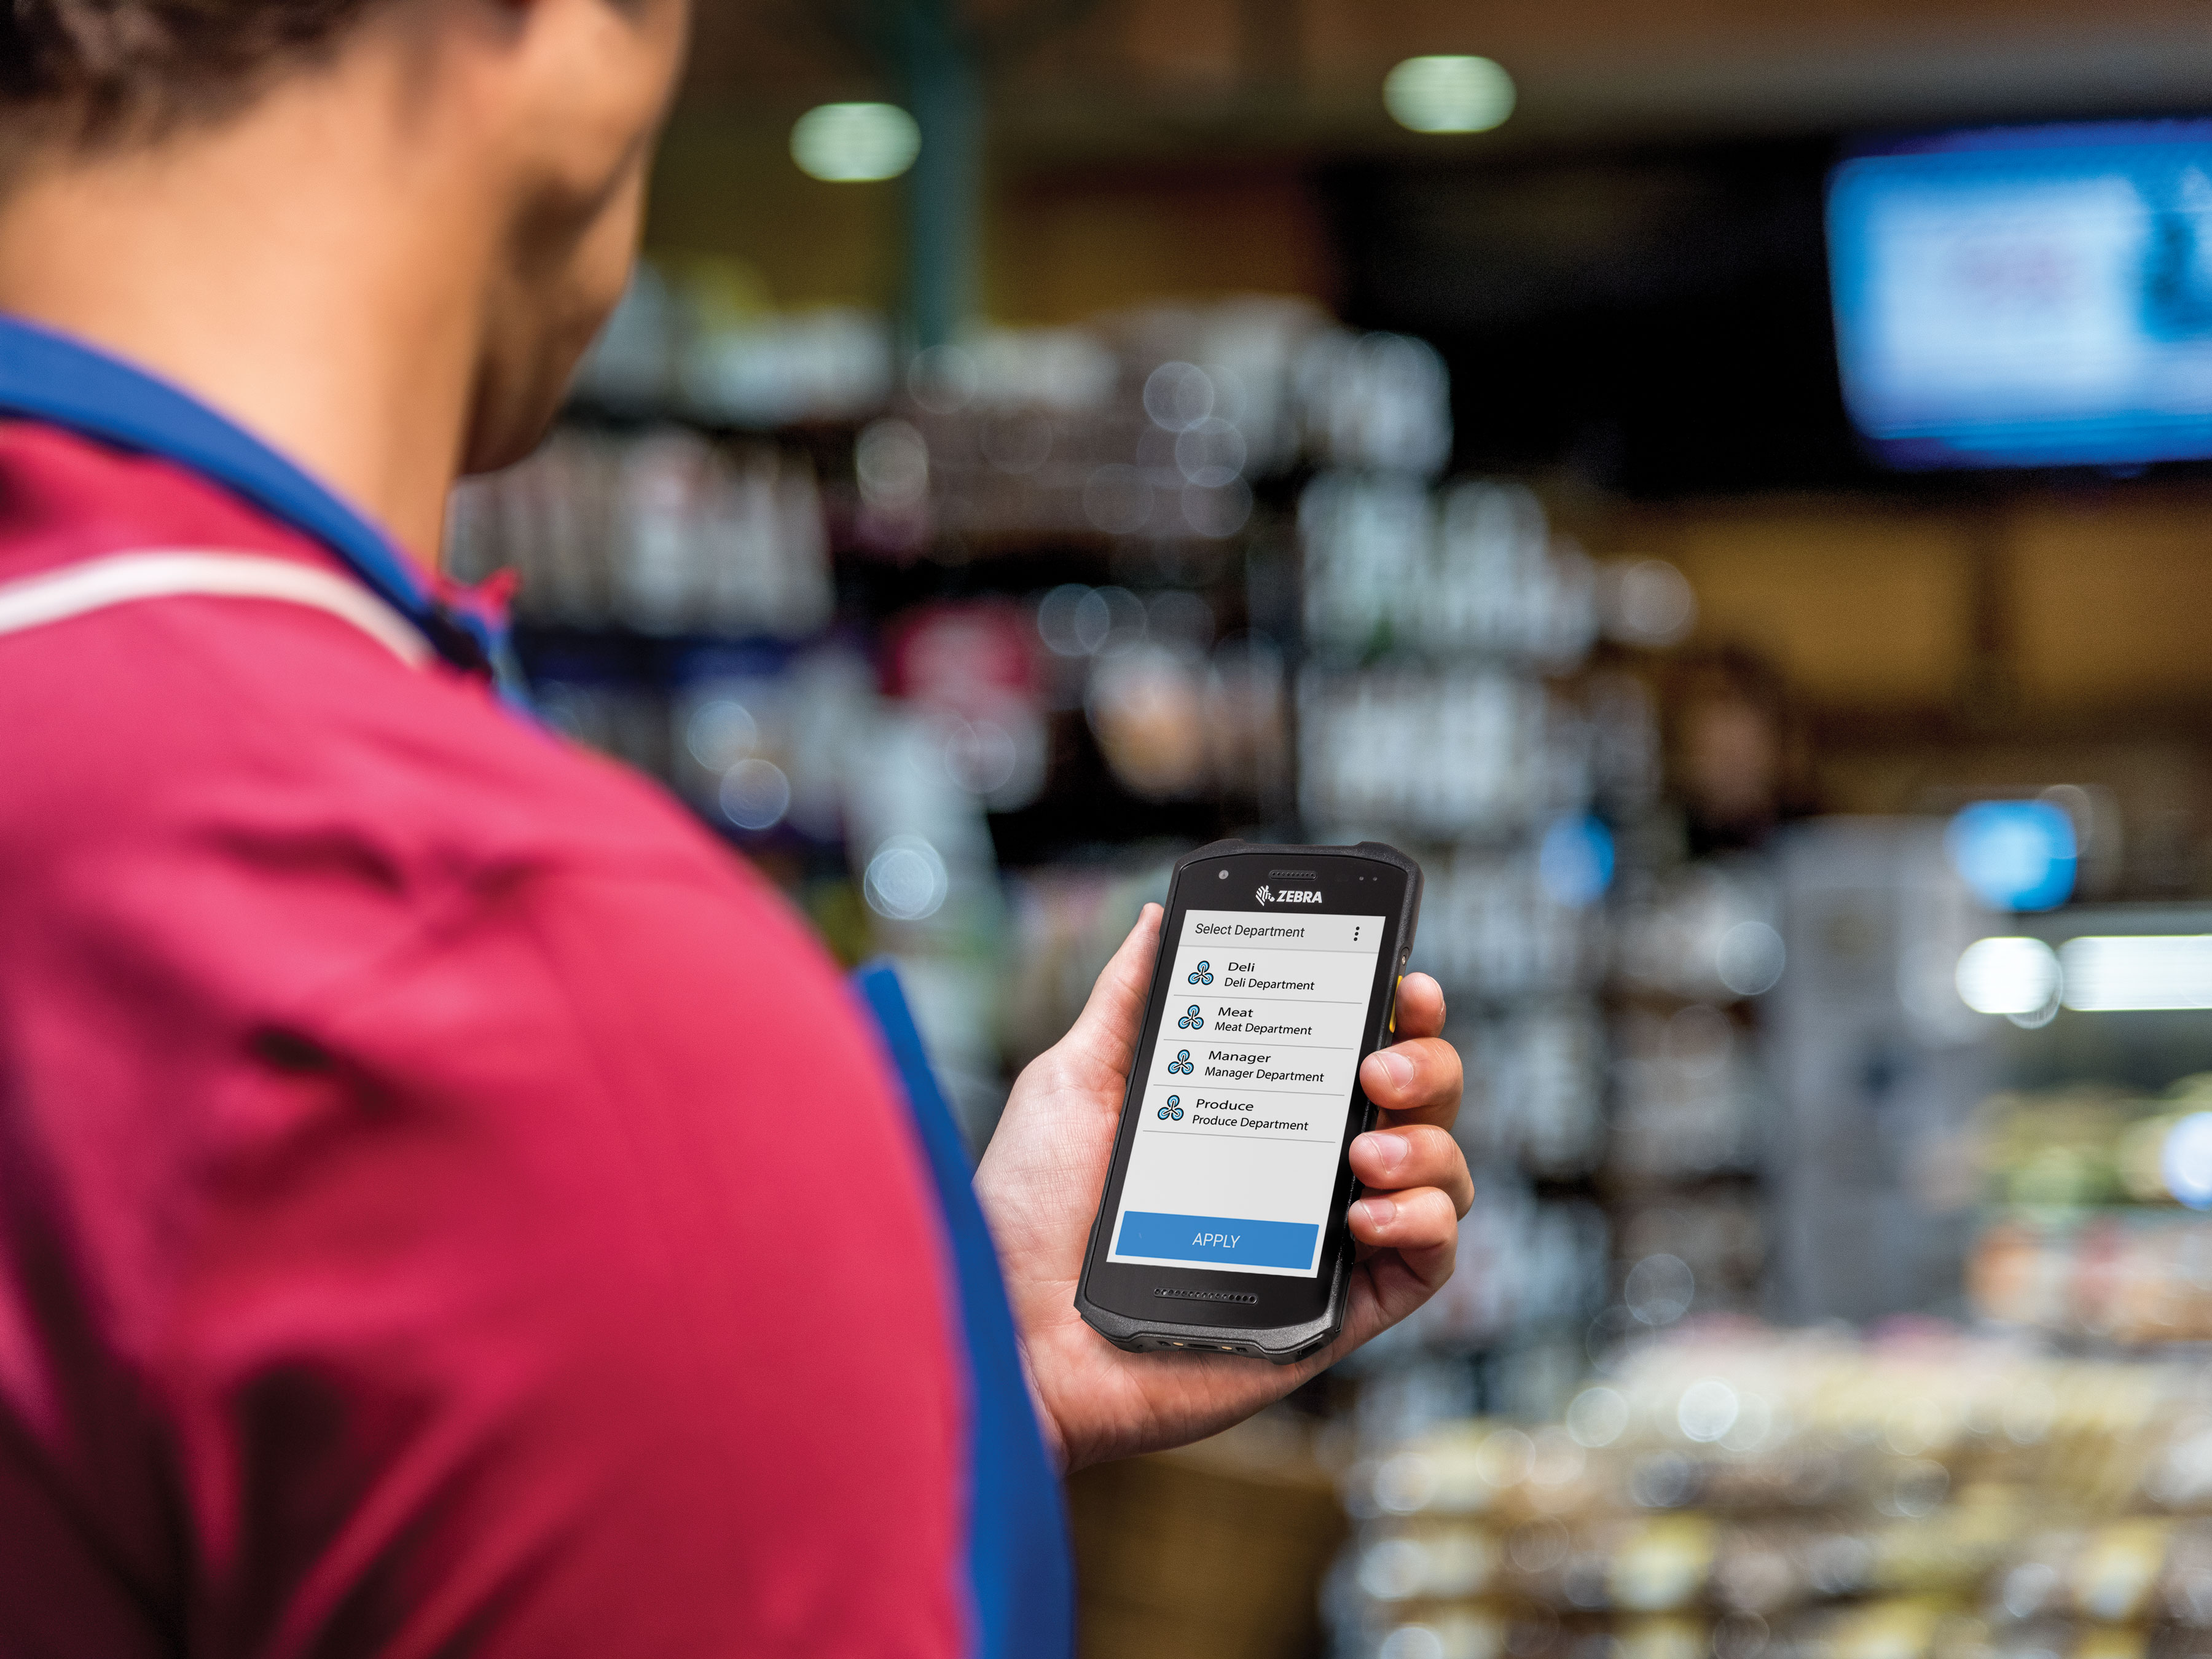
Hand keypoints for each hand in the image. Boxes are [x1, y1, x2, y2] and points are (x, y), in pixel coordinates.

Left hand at [974, 904, 1470, 1472]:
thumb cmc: (1028, 1214)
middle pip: (1419, 1102)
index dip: (1399, 1012)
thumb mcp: (1074, 1081)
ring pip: (1442, 1176)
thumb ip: (1129, 1001)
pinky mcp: (1333, 1316)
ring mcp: (1325, 1242)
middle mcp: (1302, 1170)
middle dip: (1428, 1066)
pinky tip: (1363, 1213)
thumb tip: (1159, 916)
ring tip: (1360, 1153)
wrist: (1012, 1334)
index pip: (1356, 1049)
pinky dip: (1424, 1226)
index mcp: (1255, 1110)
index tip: (1404, 984)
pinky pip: (1428, 1268)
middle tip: (1375, 1069)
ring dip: (1427, 1147)